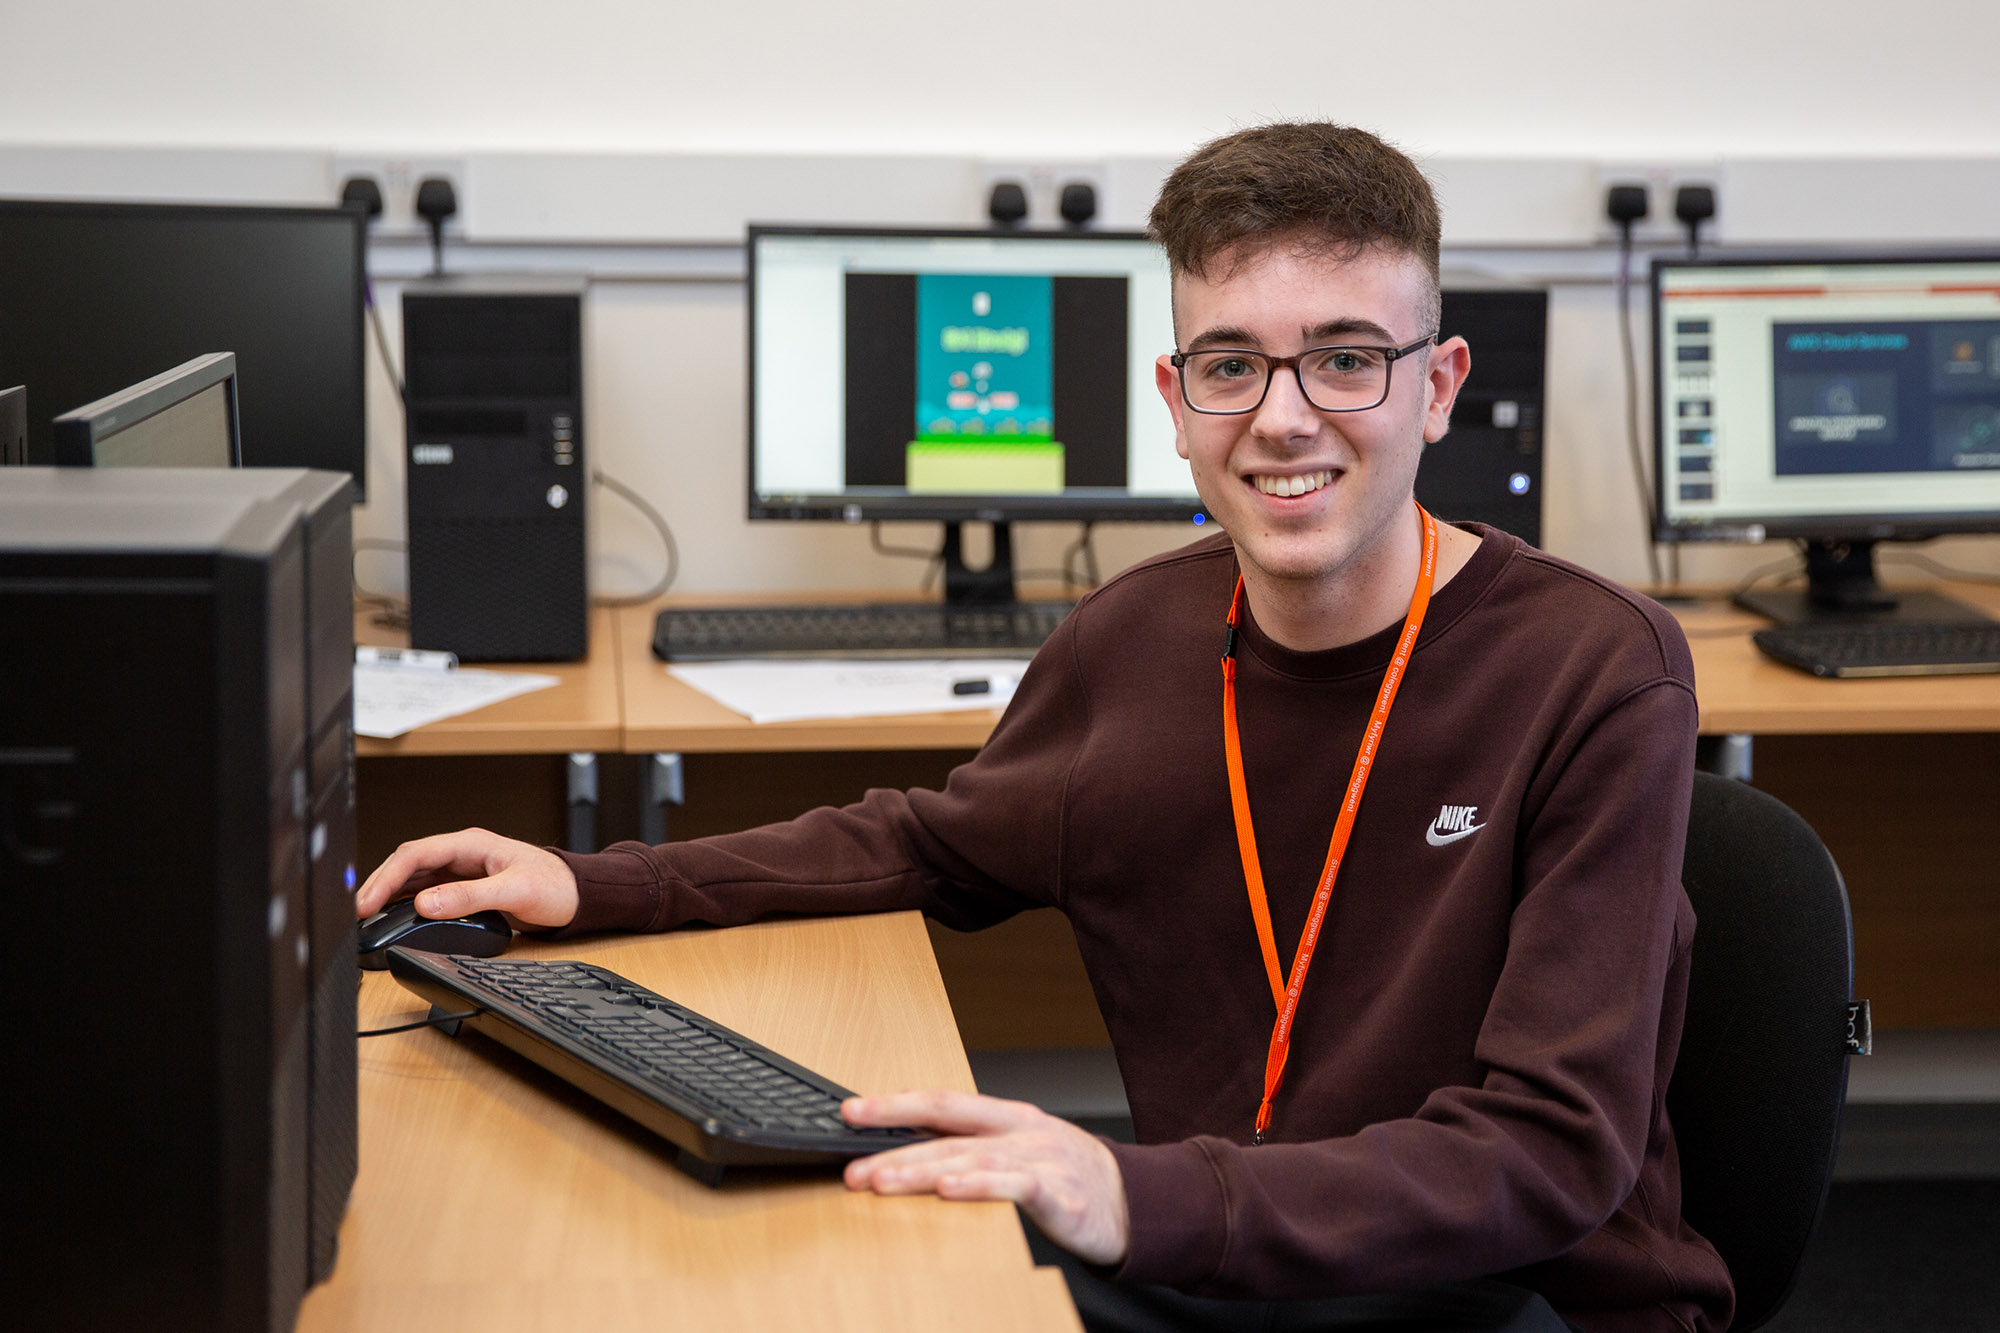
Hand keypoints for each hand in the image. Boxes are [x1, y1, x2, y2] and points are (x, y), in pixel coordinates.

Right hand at [355, 827, 578, 929]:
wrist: (576, 897)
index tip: (367, 901)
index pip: (416, 854)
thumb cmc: (555, 886)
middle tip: (356, 913)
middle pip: (407, 865)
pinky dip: (404, 904)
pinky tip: (390, 917)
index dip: (386, 876)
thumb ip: (469, 897)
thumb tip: (425, 903)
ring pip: (412, 879)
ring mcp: (460, 871)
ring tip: (364, 916)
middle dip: (378, 886)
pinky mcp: (463, 889)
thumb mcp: (514, 891)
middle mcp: (461, 854)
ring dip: (388, 895)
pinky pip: (425, 893)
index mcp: (471, 844)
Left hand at [841, 1089, 1129, 1266]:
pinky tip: (949, 1192)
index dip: (895, 1106)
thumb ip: (974, 1151)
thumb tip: (907, 1156)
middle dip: (894, 1148)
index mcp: (1009, 1117)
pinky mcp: (1062, 1196)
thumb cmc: (1070, 1178)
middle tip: (851, 1164)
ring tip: (882, 1180)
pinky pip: (1015, 1187)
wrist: (1137, 1203)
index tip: (850, 1113)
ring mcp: (1043, 1161)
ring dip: (922, 1171)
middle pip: (949, 1134)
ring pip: (972, 1160)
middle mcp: (1023, 1132)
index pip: (943, 1104)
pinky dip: (980, 1187)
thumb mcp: (1021, 1153)